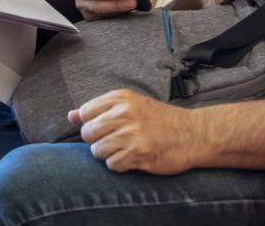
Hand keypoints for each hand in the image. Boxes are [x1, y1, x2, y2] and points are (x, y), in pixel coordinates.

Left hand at [68, 89, 202, 173]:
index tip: (105, 128)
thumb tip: (70, 116)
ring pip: (97, 151)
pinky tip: (132, 158)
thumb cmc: (159, 120)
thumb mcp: (130, 105)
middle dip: (98, 141)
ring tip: (124, 150)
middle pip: (88, 133)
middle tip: (115, 141)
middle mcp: (124, 113)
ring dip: (108, 155)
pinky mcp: (139, 153)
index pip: (85, 113)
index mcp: (121, 98)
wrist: (194, 134)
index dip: (91, 124)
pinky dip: (119, 165)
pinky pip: (112, 164)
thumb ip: (99, 110)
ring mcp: (131, 134)